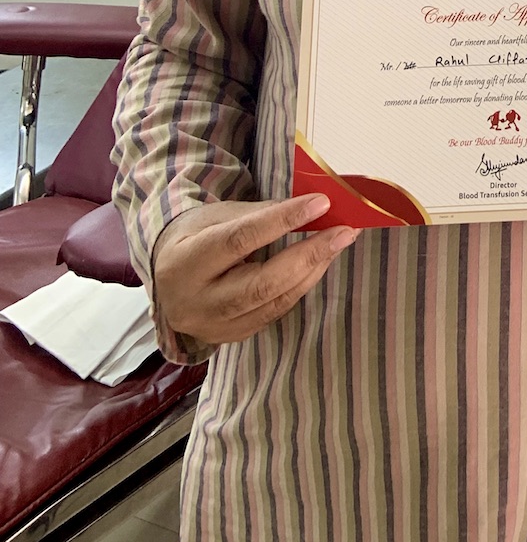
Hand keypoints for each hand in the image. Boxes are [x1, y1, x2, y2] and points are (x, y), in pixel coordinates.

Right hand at [153, 192, 357, 346]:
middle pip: (261, 284)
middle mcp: (196, 302)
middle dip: (309, 256)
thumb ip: (259, 215)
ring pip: (272, 303)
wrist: (167, 279)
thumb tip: (309, 208)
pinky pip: (273, 314)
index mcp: (186, 262)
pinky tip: (317, 266)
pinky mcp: (231, 338)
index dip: (282, 221)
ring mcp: (213, 327)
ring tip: (337, 243)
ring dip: (312, 271)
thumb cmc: (196, 237)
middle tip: (344, 231)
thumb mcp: (216, 216)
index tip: (321, 204)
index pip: (240, 240)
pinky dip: (299, 287)